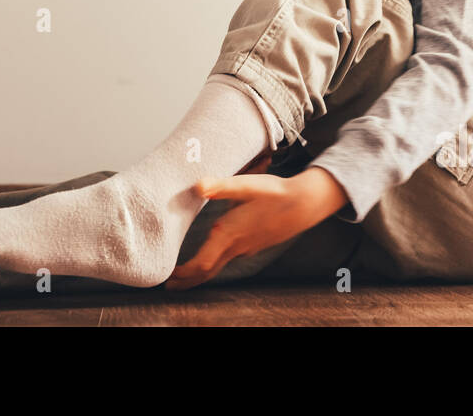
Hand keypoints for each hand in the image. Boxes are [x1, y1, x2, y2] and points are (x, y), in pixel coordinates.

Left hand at [164, 166, 348, 290]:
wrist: (304, 204)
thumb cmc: (275, 193)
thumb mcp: (247, 185)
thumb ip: (222, 186)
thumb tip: (199, 186)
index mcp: (230, 234)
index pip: (202, 264)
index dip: (185, 273)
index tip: (169, 276)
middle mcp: (237, 246)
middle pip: (208, 272)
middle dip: (188, 281)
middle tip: (169, 286)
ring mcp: (246, 248)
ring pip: (218, 267)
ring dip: (199, 274)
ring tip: (183, 277)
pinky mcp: (253, 245)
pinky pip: (228, 260)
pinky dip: (213, 265)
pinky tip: (210, 258)